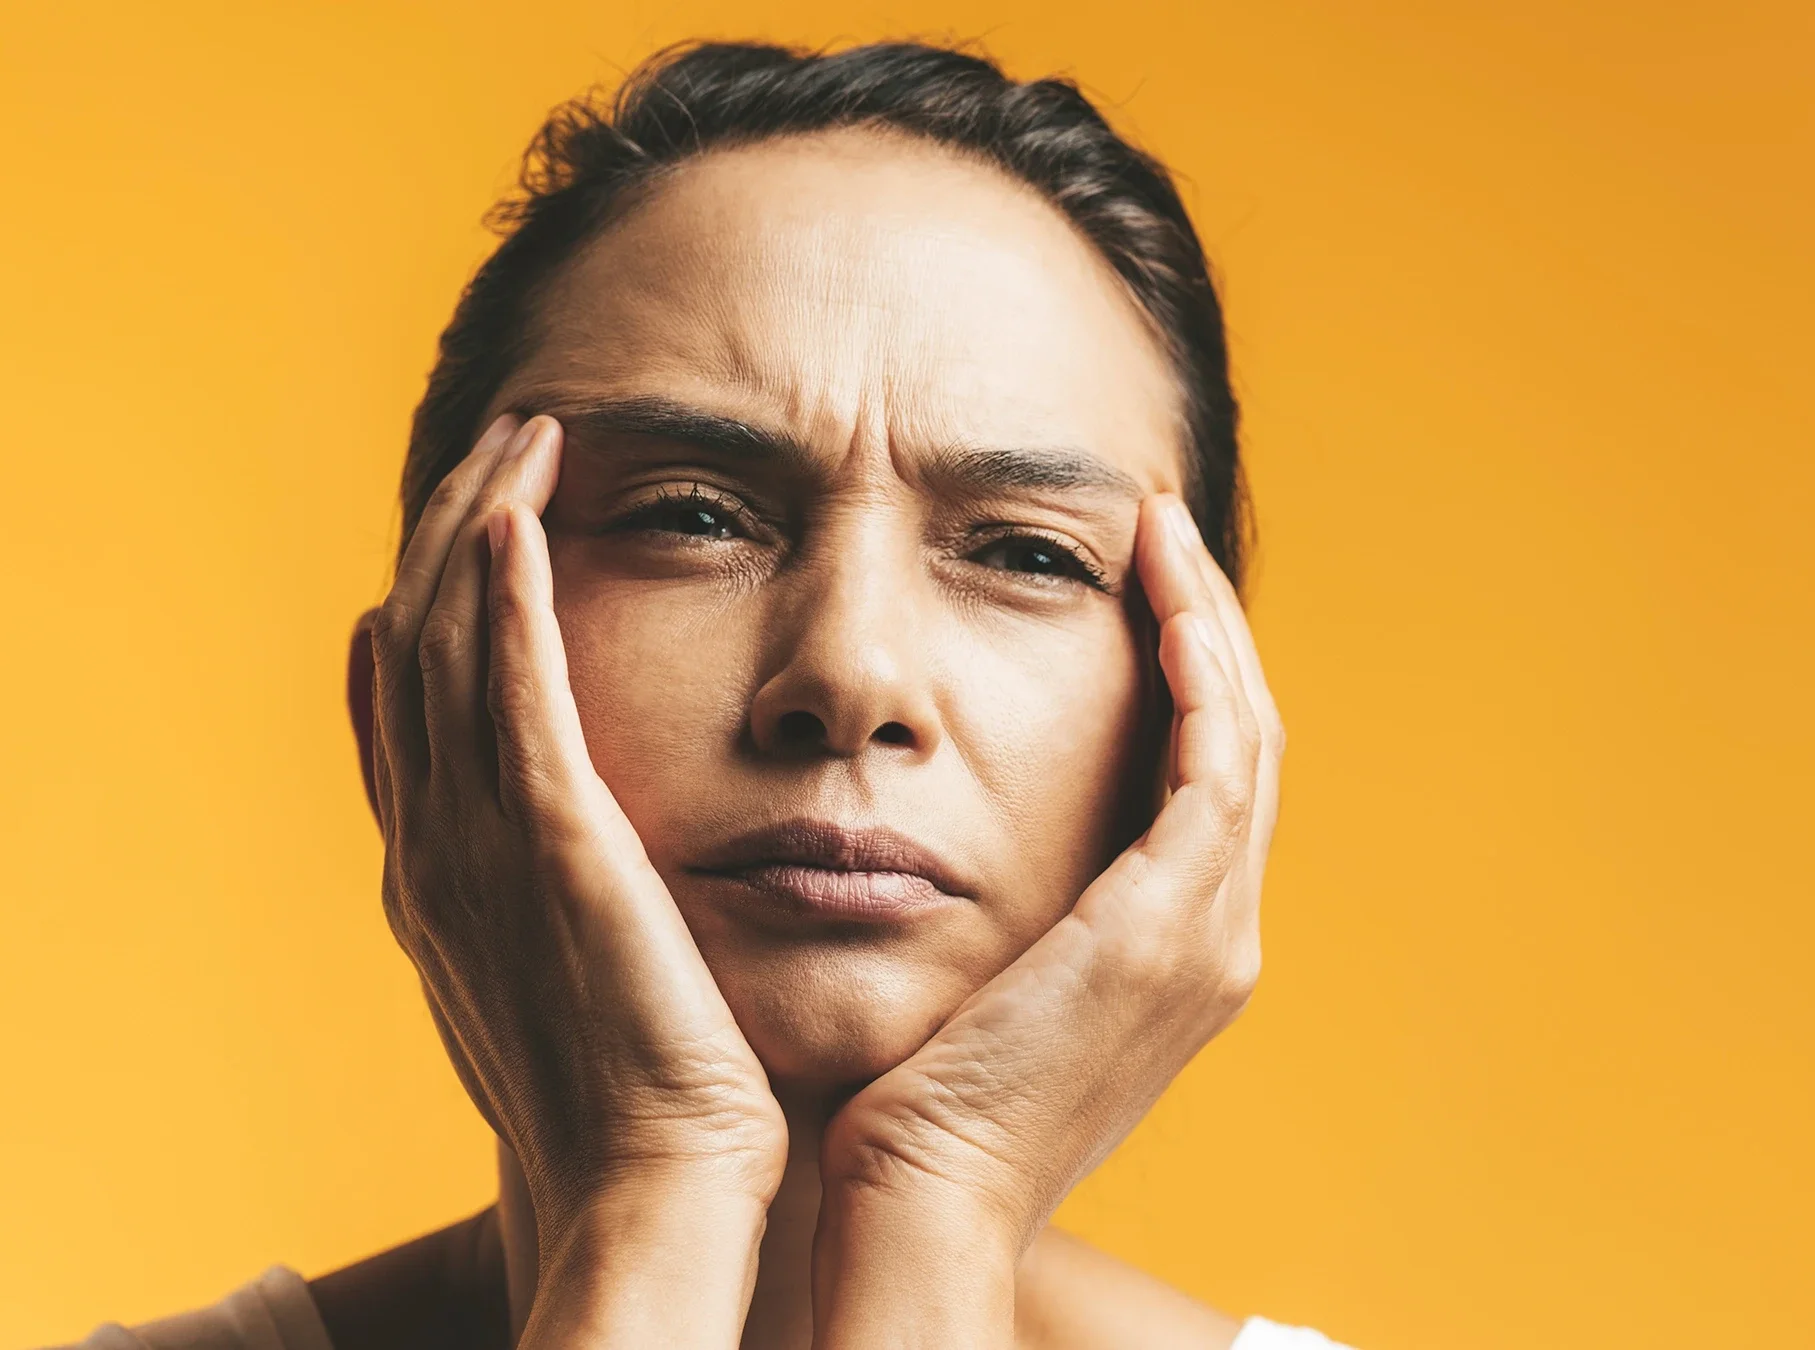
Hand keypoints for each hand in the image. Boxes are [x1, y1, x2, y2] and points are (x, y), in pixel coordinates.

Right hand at [367, 415, 784, 1338]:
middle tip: (507, 440)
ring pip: (450, 641)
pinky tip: (524, 516)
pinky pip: (513, 688)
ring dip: (480, 523)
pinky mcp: (556, 844)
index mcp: (434, 878)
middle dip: (453, 525)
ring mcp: (479, 846)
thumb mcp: (573, 979)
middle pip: (415, 642)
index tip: (470, 517)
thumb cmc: (638, 1100)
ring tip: (527, 436)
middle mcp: (432, 848)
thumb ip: (562, 898)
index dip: (426, 595)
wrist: (651, 1187)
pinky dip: (505, 594)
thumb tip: (591, 846)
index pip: (405, 700)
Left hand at [812, 493, 1280, 1341]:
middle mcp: (1219, 941)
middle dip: (1212, 625)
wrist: (924, 1199)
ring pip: (1245, 737)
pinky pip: (1214, 768)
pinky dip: (1202, 680)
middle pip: (1247, 743)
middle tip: (1164, 529)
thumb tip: (958, 838)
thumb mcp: (988, 985)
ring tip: (1162, 534)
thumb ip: (1015, 912)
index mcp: (1181, 953)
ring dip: (1210, 624)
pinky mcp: (1168, 926)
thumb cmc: (920, 1102)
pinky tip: (1164, 608)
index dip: (1192, 672)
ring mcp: (1208, 937)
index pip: (1211, 778)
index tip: (1143, 582)